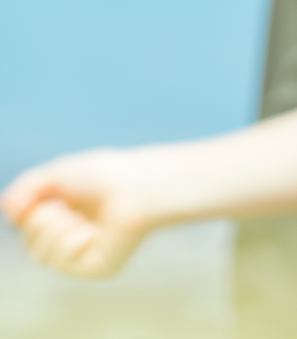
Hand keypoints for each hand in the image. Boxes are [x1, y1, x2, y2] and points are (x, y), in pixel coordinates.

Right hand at [2, 150, 163, 278]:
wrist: (139, 185)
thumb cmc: (104, 174)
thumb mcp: (55, 174)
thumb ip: (25, 190)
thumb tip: (10, 209)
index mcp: (67, 214)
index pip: (27, 226)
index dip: (27, 213)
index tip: (47, 198)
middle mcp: (75, 236)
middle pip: (30, 244)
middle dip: (40, 220)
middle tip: (64, 205)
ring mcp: (86, 253)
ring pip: (40, 255)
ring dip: (54, 230)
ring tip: (78, 216)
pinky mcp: (97, 267)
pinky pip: (62, 263)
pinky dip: (70, 243)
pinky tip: (91, 232)